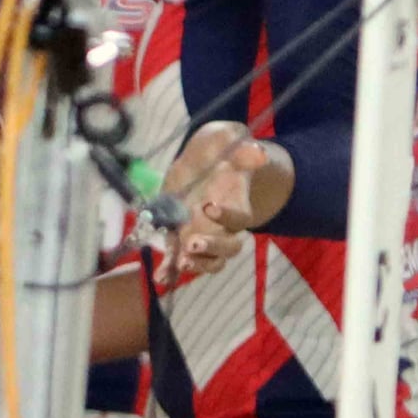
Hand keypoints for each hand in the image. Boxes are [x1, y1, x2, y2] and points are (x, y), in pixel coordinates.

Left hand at [161, 120, 281, 280]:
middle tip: (194, 242)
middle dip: (212, 248)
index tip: (209, 205)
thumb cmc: (218, 150)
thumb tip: (256, 152)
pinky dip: (170, 272)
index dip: (228, 216)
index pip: (240, 219)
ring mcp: (202, 235)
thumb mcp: (226, 139)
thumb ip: (240, 149)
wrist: (200, 162)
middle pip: (228, 248)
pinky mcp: (179, 239)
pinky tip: (161, 278)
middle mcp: (223, 226)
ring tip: (181, 263)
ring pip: (209, 261)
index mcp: (236, 203)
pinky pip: (177, 261)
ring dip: (196, 265)